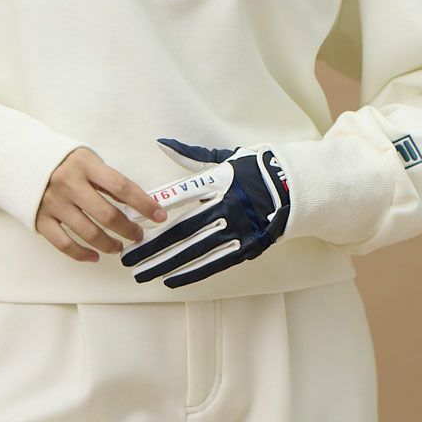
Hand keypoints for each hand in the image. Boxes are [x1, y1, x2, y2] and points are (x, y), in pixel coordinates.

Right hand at [35, 147, 167, 262]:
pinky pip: (64, 244)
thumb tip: (134, 203)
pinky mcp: (40, 219)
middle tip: (138, 235)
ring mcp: (53, 203)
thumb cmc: (62, 159)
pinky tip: (95, 256)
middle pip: (107, 214)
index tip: (159, 215)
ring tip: (119, 246)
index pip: (122, 187)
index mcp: (85, 164)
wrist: (18, 157)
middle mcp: (69, 184)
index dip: (144, 203)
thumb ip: (107, 180)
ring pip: (88, 233)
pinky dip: (82, 254)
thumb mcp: (87, 159)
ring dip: (109, 244)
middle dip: (128, 229)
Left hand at [120, 138, 290, 288]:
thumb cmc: (252, 169)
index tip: (130, 219)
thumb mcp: (223, 158)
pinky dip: (191, 272)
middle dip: (151, 246)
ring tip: (141, 273)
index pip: (179, 196)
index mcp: (218, 181)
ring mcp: (238, 228)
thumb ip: (190, 154)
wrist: (294, 187)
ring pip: (195, 251)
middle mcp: (227, 206)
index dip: (152, 209)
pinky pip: (215, 263)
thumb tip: (162, 143)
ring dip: (165, 263)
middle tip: (127, 257)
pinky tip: (170, 279)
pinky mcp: (247, 246)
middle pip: (182, 230)